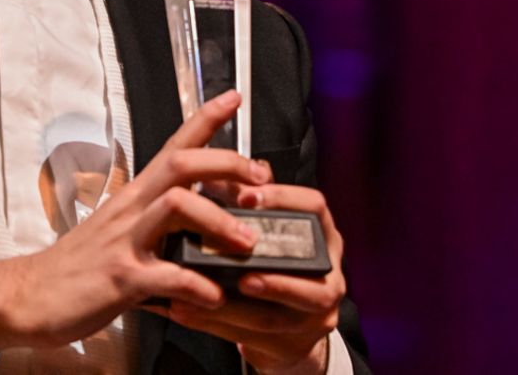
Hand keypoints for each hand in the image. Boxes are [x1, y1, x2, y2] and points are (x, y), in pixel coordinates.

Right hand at [0, 90, 274, 349]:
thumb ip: (158, 223)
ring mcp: (125, 241)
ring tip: (246, 243)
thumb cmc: (76, 266)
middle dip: (227, 163)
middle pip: (181, 164)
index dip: (205, 120)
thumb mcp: (120, 233)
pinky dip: (198, 285)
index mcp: (134, 196)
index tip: (232, 99)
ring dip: (219, 221)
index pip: (173, 145)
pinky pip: (167, 275)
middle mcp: (130, 210)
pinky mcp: (120, 278)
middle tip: (261, 178)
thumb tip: (201, 220)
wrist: (29, 295)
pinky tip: (214, 295)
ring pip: (176, 207)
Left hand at [156, 183, 345, 373]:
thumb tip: (214, 175)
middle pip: (310, 270)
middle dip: (272, 275)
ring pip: (278, 313)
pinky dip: (217, 324)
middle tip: (239, 273)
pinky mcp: (294, 342)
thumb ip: (246, 202)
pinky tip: (189, 311)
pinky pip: (254, 336)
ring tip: (203, 293)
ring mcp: (316, 312)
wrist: (287, 325)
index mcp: (320, 234)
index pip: (314, 206)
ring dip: (235, 306)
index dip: (282, 199)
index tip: (247, 197)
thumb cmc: (273, 265)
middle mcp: (327, 271)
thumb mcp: (266, 229)